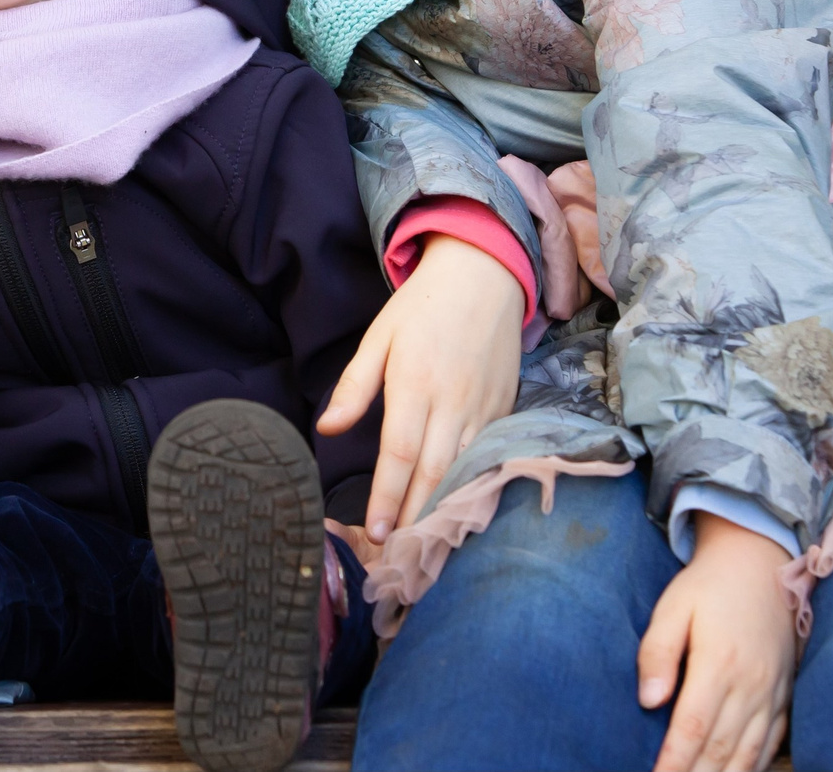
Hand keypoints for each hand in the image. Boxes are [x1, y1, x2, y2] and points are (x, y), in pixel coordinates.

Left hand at [316, 233, 523, 541]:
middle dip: (415, 518)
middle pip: (434, 473)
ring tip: (426, 546)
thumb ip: (355, 386)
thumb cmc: (422, 308)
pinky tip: (460, 511)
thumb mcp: (380, 337)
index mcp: (416, 384)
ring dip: (445, 510)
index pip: (399, 454)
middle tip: (399, 557)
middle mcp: (454, 402)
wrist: (484, 276)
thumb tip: (327, 429)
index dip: (387, 497)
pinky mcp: (505, 408)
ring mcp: (485, 408)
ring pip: (465, 471)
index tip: (375, 533)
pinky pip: (490, 457)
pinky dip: (475, 487)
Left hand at [639, 513, 795, 771]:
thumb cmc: (709, 586)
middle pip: (722, 750)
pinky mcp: (786, 695)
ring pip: (749, 754)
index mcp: (720, 663)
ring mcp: (773, 693)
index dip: (674, 761)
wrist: (761, 563)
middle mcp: (752, 685)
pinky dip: (754, 767)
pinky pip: (773, 744)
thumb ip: (658, 652)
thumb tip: (649, 700)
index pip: (694, 727)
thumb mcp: (674, 607)